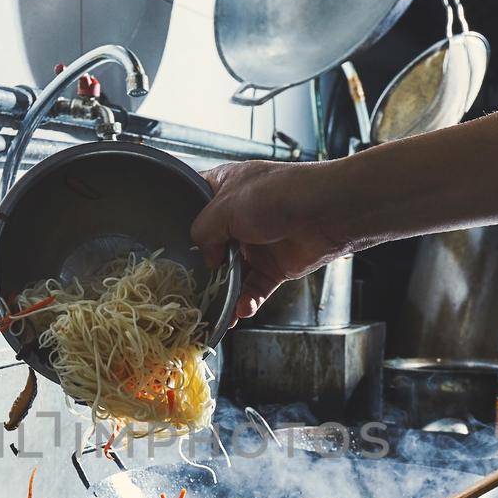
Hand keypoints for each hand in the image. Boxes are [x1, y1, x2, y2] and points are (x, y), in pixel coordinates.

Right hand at [191, 160, 351, 320]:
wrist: (329, 213)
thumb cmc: (280, 195)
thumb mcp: (225, 207)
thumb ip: (203, 232)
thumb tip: (207, 259)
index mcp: (226, 187)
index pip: (194, 201)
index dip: (181, 218)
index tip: (167, 240)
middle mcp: (240, 215)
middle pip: (211, 244)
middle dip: (201, 265)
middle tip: (188, 282)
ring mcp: (259, 242)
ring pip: (232, 272)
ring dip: (224, 292)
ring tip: (214, 308)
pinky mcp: (276, 266)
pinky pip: (255, 289)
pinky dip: (247, 301)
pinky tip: (240, 309)